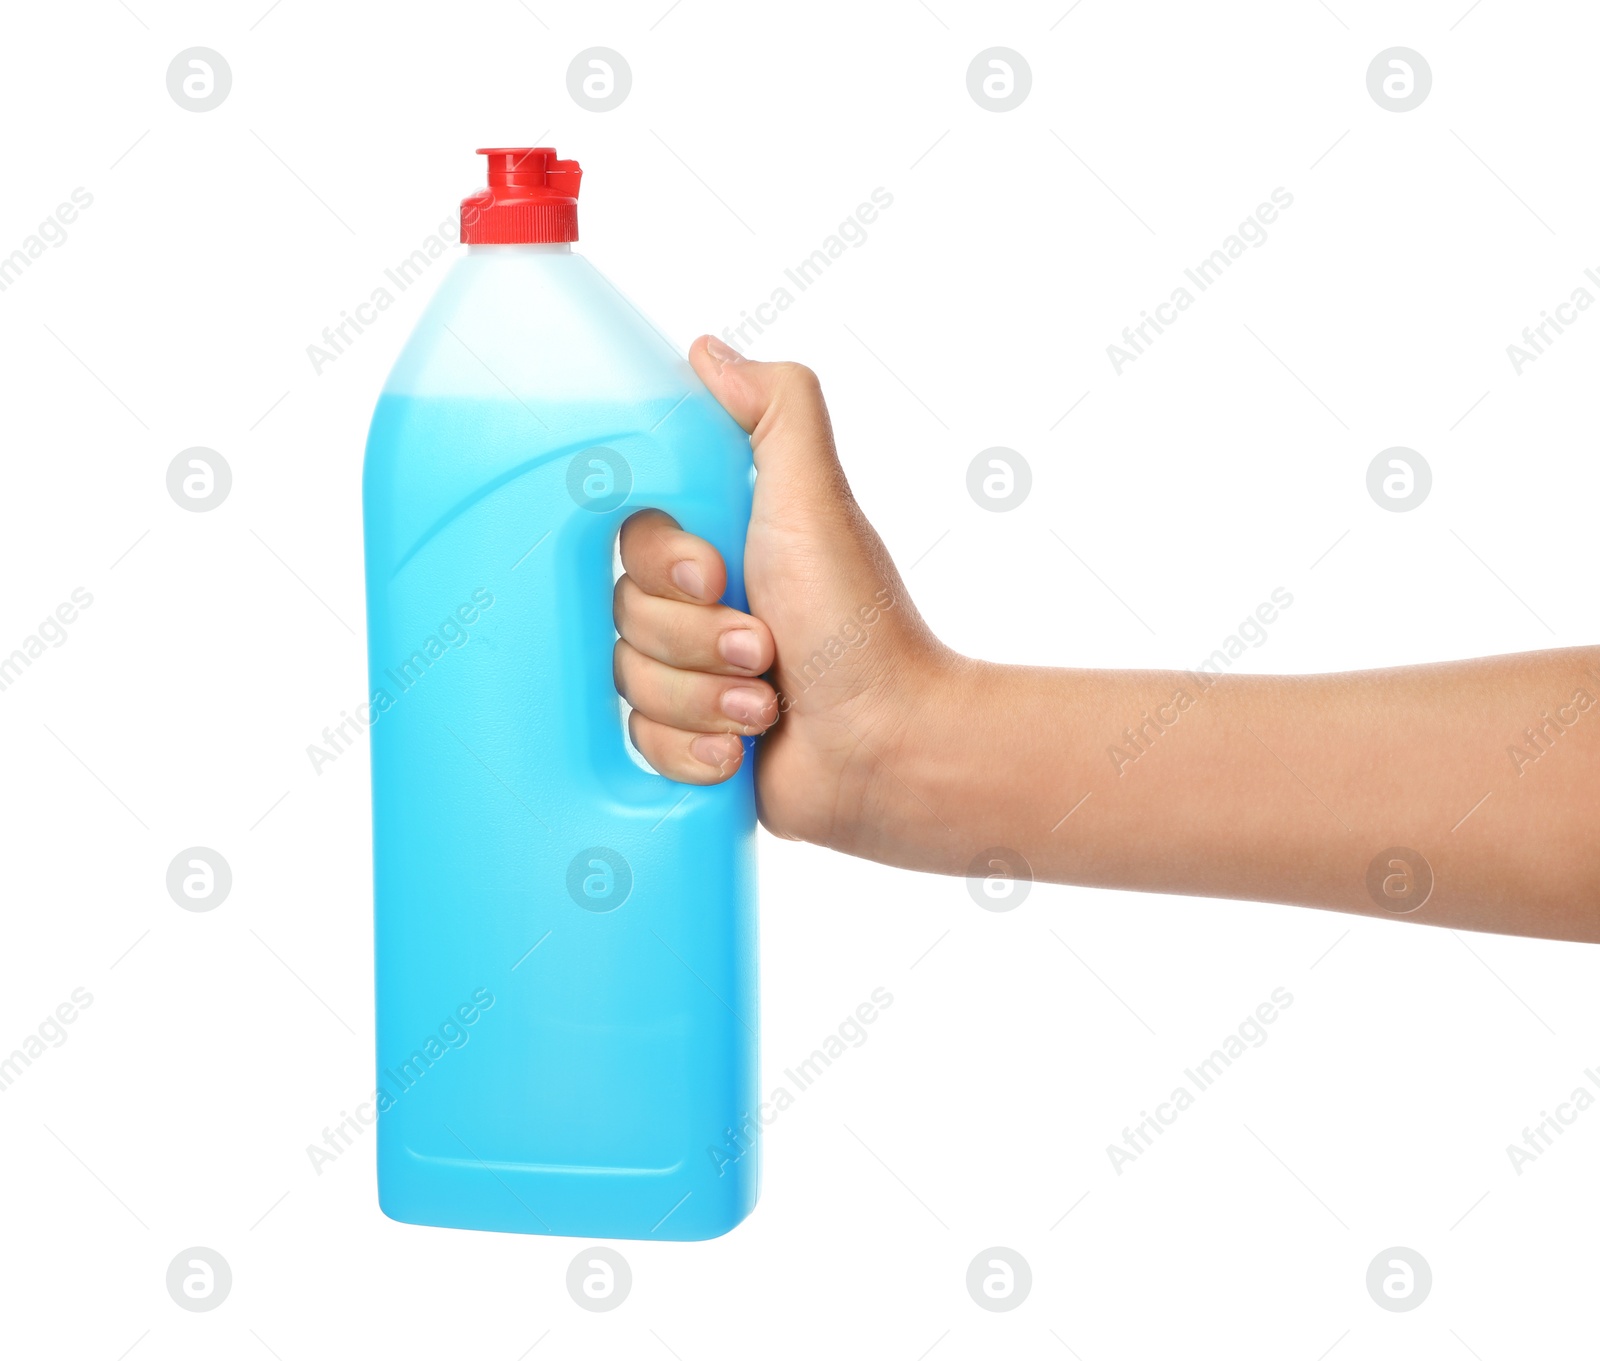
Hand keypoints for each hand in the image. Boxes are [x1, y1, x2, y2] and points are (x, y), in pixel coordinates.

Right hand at [613, 336, 949, 852]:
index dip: (662, 563)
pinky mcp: (693, 740)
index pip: (630, 538)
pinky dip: (693, 751)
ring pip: (629, 682)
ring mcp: (695, 675)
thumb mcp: (818, 498)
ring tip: (765, 706)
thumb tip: (708, 350)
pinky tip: (739, 751)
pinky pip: (640, 743)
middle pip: (625, 613)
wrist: (890, 745)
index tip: (714, 575)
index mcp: (721, 540)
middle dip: (697, 640)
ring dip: (703, 699)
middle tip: (766, 650)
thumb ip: (777, 410)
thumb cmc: (859, 623)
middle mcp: (701, 604)